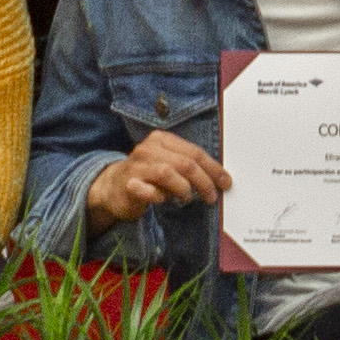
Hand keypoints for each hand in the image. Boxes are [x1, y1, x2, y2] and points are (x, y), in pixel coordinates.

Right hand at [84, 129, 228, 226]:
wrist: (114, 187)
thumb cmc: (148, 175)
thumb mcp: (169, 164)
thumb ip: (188, 166)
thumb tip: (218, 178)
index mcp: (161, 139)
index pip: (194, 152)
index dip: (213, 168)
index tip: (225, 182)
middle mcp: (148, 148)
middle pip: (185, 163)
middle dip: (204, 181)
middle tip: (212, 196)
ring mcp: (136, 166)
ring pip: (168, 173)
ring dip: (183, 189)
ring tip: (187, 198)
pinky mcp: (128, 184)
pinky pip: (148, 191)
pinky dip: (159, 197)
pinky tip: (162, 200)